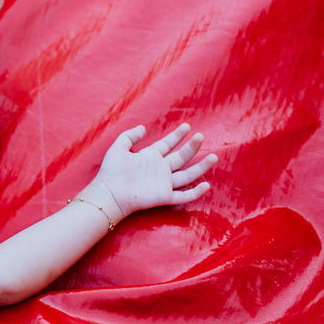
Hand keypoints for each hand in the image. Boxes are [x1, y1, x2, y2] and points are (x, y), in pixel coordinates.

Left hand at [87, 123, 216, 219]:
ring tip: (213, 157)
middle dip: (192, 147)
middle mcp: (160, 169)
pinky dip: (195, 192)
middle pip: (181, 157)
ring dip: (200, 166)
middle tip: (201, 136)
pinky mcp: (164, 197)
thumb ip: (129, 136)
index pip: (167, 144)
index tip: (187, 126)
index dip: (177, 136)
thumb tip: (143, 127)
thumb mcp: (118, 148)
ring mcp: (163, 183)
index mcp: (150, 157)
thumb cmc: (112, 171)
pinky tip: (206, 185)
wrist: (110, 192)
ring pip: (187, 175)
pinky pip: (184, 195)